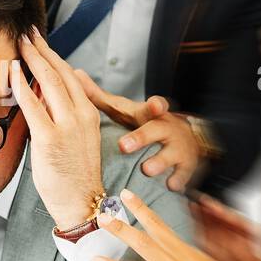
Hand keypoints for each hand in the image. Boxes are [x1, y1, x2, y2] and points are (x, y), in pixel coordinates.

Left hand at [10, 28, 104, 230]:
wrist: (81, 202)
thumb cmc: (74, 174)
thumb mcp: (75, 137)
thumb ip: (62, 113)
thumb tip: (44, 91)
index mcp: (88, 113)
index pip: (70, 75)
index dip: (54, 55)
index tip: (40, 40)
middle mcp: (81, 115)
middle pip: (60, 72)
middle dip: (42, 49)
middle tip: (27, 33)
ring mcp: (67, 126)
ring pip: (49, 82)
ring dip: (32, 59)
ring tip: (20, 43)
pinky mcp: (50, 139)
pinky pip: (33, 105)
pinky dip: (21, 85)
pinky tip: (12, 71)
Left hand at [74, 70, 199, 191]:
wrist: (185, 140)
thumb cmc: (143, 124)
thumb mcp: (125, 111)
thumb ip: (99, 97)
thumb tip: (75, 74)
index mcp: (148, 115)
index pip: (150, 107)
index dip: (154, 105)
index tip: (155, 104)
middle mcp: (165, 130)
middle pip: (155, 130)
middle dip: (142, 137)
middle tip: (123, 146)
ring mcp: (177, 149)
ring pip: (170, 155)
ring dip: (158, 162)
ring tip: (146, 169)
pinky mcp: (185, 168)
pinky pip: (182, 176)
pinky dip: (177, 181)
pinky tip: (171, 186)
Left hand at [92, 188, 260, 260]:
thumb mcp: (204, 260)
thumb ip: (184, 252)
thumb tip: (172, 243)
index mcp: (181, 251)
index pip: (158, 225)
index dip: (141, 209)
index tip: (126, 194)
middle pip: (143, 243)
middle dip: (121, 229)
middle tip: (102, 218)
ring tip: (95, 260)